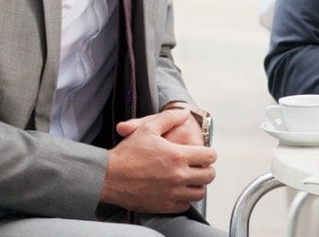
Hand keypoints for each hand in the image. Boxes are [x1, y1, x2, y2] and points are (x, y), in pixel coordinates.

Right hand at [99, 110, 216, 213]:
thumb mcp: (147, 128)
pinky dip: (183, 198)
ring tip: (188, 178)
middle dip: (206, 169)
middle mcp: (178, 176)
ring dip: (196, 185)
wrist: (109, 177)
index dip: (209, 153)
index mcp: (177, 156)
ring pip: (199, 193)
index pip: (209, 157)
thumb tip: (184, 113)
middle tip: (198, 166)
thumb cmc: (127, 153)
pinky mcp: (165, 206)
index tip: (203, 154)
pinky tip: (175, 190)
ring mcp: (172, 193)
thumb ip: (169, 118)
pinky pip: (185, 205)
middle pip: (208, 176)